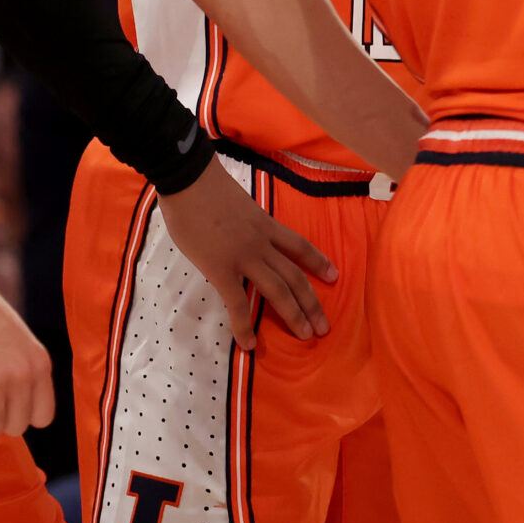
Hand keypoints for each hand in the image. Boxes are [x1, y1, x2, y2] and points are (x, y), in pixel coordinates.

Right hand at [160, 162, 339, 348]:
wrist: (188, 178)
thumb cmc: (205, 185)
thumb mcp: (238, 203)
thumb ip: (244, 223)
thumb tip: (238, 236)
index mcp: (266, 224)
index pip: (299, 246)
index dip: (319, 262)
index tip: (334, 276)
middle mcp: (262, 243)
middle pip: (295, 275)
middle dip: (312, 302)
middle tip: (324, 326)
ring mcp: (244, 257)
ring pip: (278, 290)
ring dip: (294, 315)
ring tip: (307, 335)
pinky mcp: (221, 269)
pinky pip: (237, 303)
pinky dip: (244, 326)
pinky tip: (250, 344)